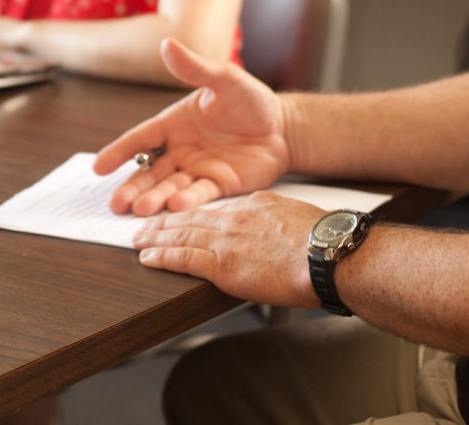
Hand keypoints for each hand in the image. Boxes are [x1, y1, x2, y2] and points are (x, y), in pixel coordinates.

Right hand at [93, 38, 290, 215]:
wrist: (284, 126)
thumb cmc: (250, 99)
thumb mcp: (224, 79)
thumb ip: (195, 67)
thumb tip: (166, 43)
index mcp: (175, 123)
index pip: (141, 138)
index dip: (119, 152)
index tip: (98, 167)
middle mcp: (181, 150)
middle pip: (150, 171)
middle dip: (132, 187)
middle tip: (116, 204)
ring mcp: (198, 170)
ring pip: (170, 187)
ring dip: (155, 198)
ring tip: (140, 209)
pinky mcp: (219, 185)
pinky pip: (200, 194)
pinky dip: (188, 201)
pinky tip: (176, 206)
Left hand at [133, 191, 322, 307]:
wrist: (330, 253)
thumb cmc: (325, 242)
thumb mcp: (299, 220)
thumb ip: (281, 225)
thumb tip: (279, 238)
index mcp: (258, 204)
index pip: (218, 208)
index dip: (195, 211)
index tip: (182, 214)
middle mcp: (239, 216)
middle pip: (193, 216)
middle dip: (166, 219)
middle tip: (145, 222)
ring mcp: (229, 239)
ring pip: (182, 233)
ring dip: (156, 235)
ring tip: (138, 238)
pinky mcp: (224, 264)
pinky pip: (184, 257)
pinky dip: (163, 256)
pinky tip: (148, 257)